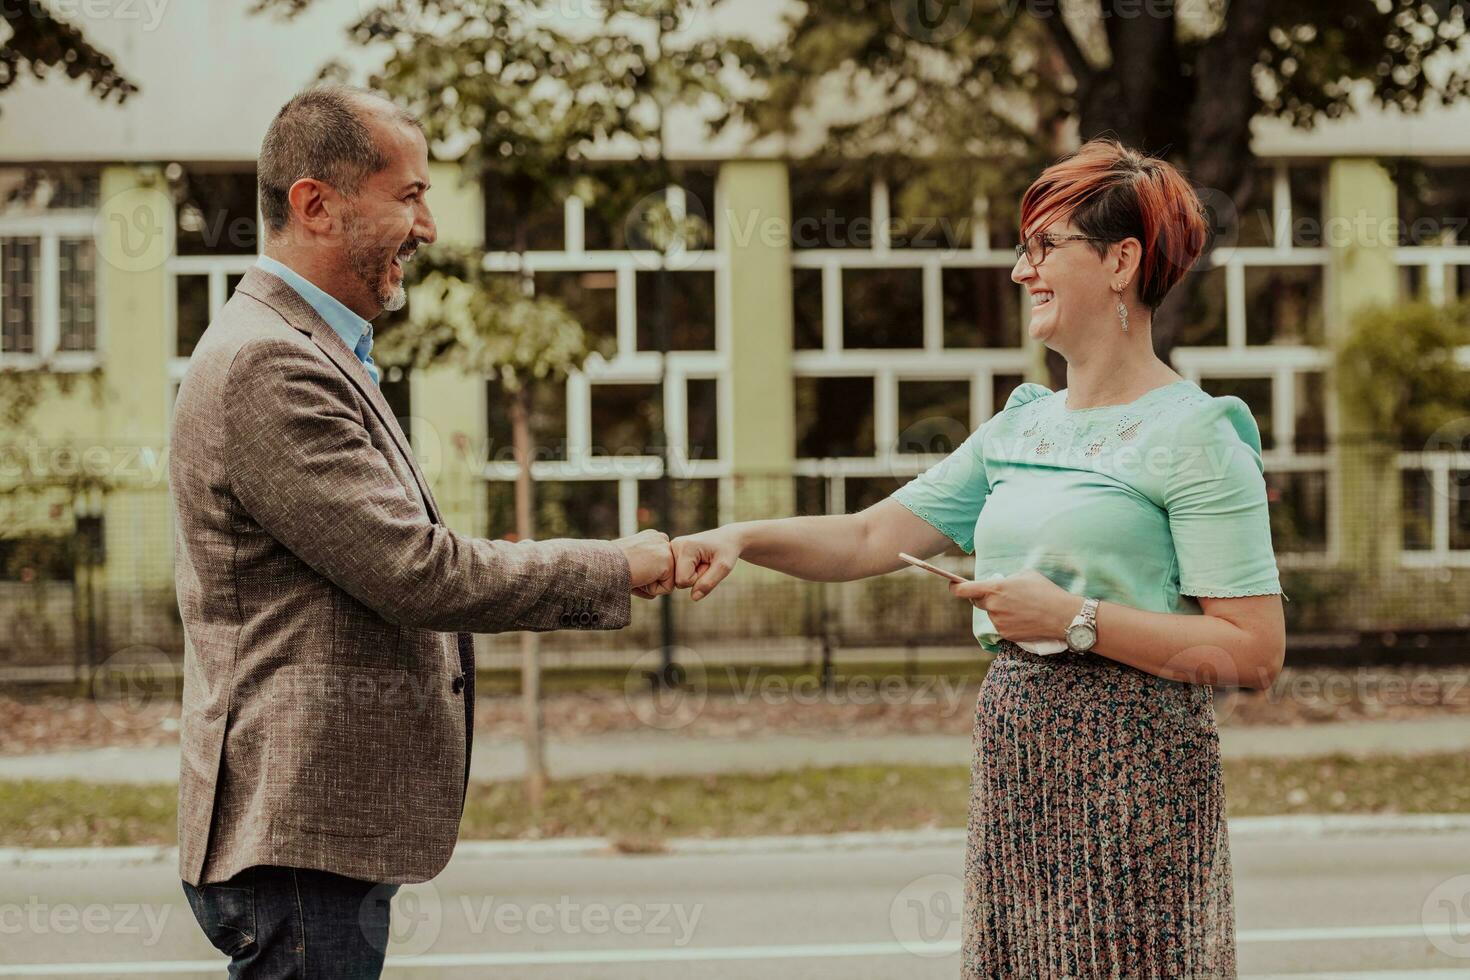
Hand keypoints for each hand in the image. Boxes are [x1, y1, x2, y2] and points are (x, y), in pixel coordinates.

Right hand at [615, 529, 674, 599]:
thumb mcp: (630, 561)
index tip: (631, 569)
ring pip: (667, 580)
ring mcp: (666, 549)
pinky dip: (652, 589)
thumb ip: (645, 567)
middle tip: (633, 573)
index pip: (660, 564)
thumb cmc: (612, 566)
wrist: (606, 565)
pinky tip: (640, 577)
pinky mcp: (668, 561)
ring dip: (650, 585)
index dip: (646, 574)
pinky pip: (667, 588)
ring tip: (636, 574)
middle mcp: (661, 539)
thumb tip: (654, 588)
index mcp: (652, 537)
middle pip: (665, 572)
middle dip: (650, 580)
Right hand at [672, 527, 743, 600]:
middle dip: (694, 577)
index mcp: (684, 547)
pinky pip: (676, 575)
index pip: (683, 580)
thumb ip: (709, 582)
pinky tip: (696, 562)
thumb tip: (694, 597)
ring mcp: (671, 549)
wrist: (727, 538)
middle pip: (678, 581)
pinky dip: (688, 573)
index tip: (708, 565)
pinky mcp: (671, 553)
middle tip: (706, 563)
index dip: (698, 579)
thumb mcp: (724, 567)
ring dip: (692, 575)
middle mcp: (673, 546)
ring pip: (676, 579)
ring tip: (702, 562)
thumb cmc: (727, 551)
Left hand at [948, 569, 1080, 640]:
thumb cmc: (1045, 591)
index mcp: (994, 589)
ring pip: (991, 614)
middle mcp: (993, 606)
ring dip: (999, 610)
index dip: (955, 587)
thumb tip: (999, 583)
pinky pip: (1000, 625)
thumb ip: (1005, 580)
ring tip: (1021, 607)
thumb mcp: (1025, 575)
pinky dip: (1008, 621)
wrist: (1061, 616)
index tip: (952, 586)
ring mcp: (998, 622)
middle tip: (1002, 595)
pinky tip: (1023, 618)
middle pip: (977, 602)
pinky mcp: (1006, 635)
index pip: (963, 590)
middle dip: (984, 597)